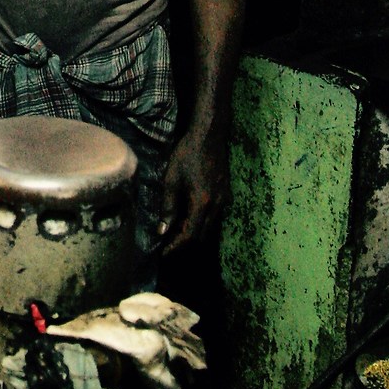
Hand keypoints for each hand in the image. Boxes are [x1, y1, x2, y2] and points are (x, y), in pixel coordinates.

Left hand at [154, 127, 228, 252]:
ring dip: (194, 232)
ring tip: (175, 232)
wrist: (210, 135)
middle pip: (202, 235)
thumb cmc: (187, 154)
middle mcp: (217, 205)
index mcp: (202, 203)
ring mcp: (224, 199)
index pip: (190, 234)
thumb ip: (168, 207)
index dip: (176, 246)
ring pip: (209, 226)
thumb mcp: (172, 180)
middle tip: (167, 244)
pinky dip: (201, 221)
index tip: (164, 253)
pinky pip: (214, 216)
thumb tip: (163, 230)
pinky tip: (188, 216)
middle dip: (185, 242)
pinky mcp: (225, 193)